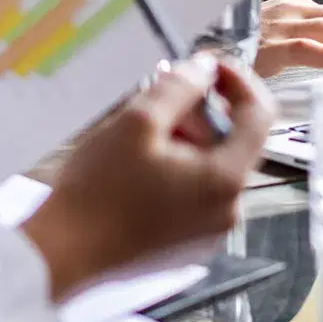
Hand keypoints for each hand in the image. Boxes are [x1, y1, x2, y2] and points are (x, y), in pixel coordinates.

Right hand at [22, 56, 273, 294]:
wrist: (63, 254)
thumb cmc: (98, 192)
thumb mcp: (137, 122)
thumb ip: (180, 87)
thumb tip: (205, 69)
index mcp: (225, 180)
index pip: (259, 115)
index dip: (237, 80)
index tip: (207, 66)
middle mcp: (228, 211)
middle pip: (232, 142)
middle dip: (200, 113)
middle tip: (157, 99)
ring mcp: (209, 233)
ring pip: (211, 167)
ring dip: (185, 141)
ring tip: (140, 135)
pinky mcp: (188, 244)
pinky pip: (196, 194)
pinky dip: (177, 171)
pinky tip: (139, 168)